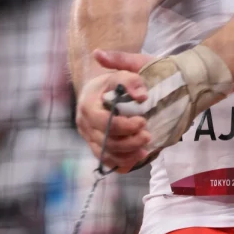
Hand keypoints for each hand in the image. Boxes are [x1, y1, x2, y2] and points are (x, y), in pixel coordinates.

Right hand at [75, 50, 153, 172]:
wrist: (106, 87)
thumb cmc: (118, 79)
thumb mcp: (125, 71)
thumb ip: (131, 80)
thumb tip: (141, 95)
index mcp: (88, 104)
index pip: (104, 122)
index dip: (125, 126)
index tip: (143, 121)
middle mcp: (84, 123)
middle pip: (106, 141)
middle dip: (130, 142)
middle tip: (148, 136)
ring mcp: (88, 136)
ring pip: (106, 154)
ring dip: (127, 155)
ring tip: (145, 149)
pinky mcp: (95, 145)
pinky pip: (106, 160)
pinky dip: (121, 162)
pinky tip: (136, 157)